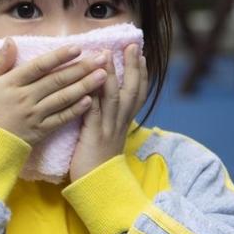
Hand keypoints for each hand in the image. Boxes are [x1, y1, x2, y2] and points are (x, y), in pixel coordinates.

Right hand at [0, 39, 109, 144]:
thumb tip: (10, 41)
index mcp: (11, 84)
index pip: (39, 66)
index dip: (59, 56)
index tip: (77, 47)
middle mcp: (25, 98)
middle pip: (57, 80)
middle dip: (81, 68)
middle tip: (102, 58)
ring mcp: (34, 115)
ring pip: (63, 98)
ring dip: (85, 86)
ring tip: (103, 75)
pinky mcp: (40, 131)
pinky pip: (61, 119)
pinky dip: (75, 110)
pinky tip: (90, 101)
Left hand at [68, 44, 148, 181]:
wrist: (99, 188)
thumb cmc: (98, 164)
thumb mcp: (107, 138)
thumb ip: (107, 120)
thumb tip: (103, 103)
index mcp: (123, 123)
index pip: (136, 94)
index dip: (140, 73)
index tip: (141, 54)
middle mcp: (120, 122)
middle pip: (132, 90)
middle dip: (133, 66)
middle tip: (134, 45)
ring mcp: (109, 128)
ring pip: (115, 96)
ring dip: (113, 73)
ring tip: (110, 54)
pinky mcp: (95, 135)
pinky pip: (96, 110)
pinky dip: (95, 94)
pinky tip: (92, 80)